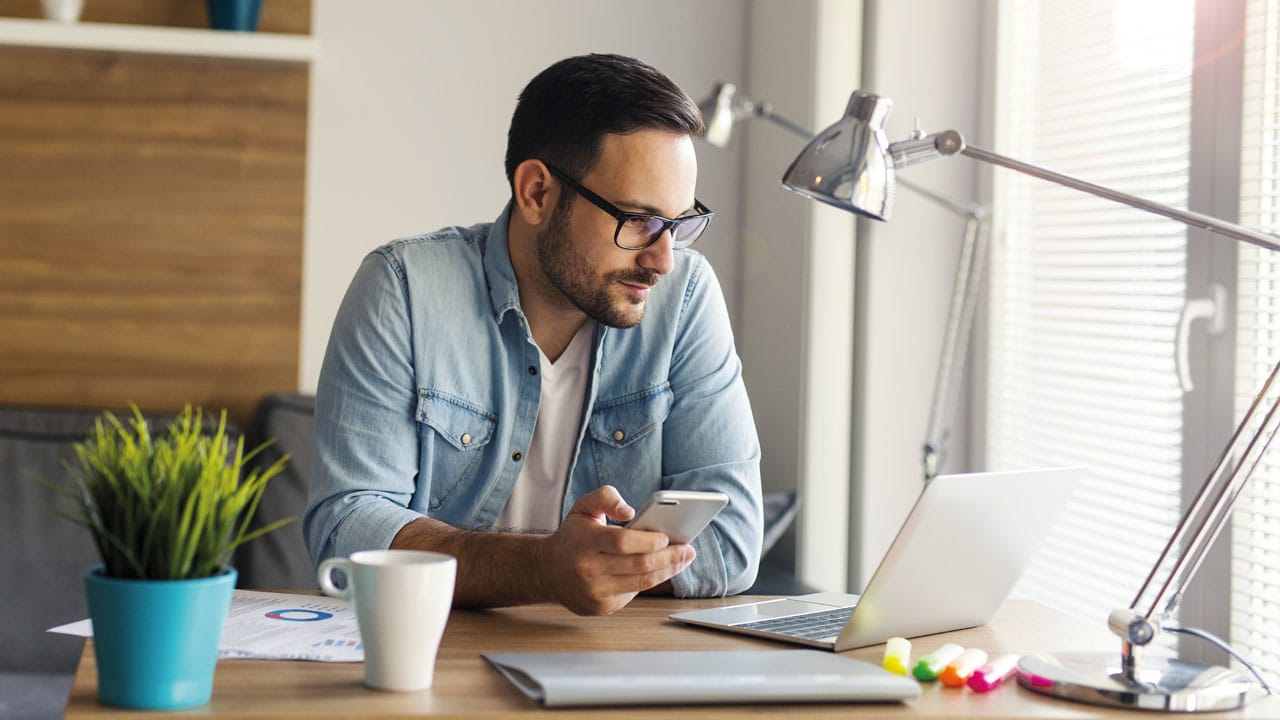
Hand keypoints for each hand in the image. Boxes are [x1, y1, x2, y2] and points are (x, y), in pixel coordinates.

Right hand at [535, 485, 695, 614]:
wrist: (547, 571)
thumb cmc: (572, 536)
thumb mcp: (582, 508)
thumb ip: (606, 497)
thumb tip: (630, 511)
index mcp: (584, 542)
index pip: (622, 542)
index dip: (648, 540)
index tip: (667, 537)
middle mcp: (588, 569)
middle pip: (639, 564)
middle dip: (669, 557)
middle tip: (688, 549)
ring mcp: (595, 591)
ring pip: (642, 582)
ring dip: (668, 570)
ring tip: (683, 559)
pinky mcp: (601, 607)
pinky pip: (634, 594)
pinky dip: (652, 581)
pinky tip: (664, 570)